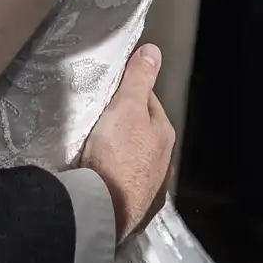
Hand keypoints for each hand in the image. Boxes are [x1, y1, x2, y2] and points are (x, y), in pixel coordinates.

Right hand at [82, 44, 174, 245]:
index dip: (128, 93)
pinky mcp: (137, 211)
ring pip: (137, 161)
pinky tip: (105, 181)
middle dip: (126, 126)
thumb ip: (139, 79)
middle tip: (99, 120)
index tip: (108, 92)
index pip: (148, 101)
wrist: (104, 210)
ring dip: (123, 155)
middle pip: (142, 133)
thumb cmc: (117, 154)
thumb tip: (154, 50)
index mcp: (163, 133)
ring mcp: (152, 189)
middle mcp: (164, 162)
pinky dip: (118, 180)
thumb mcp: (126, 107)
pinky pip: (127, 187)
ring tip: (98, 151)